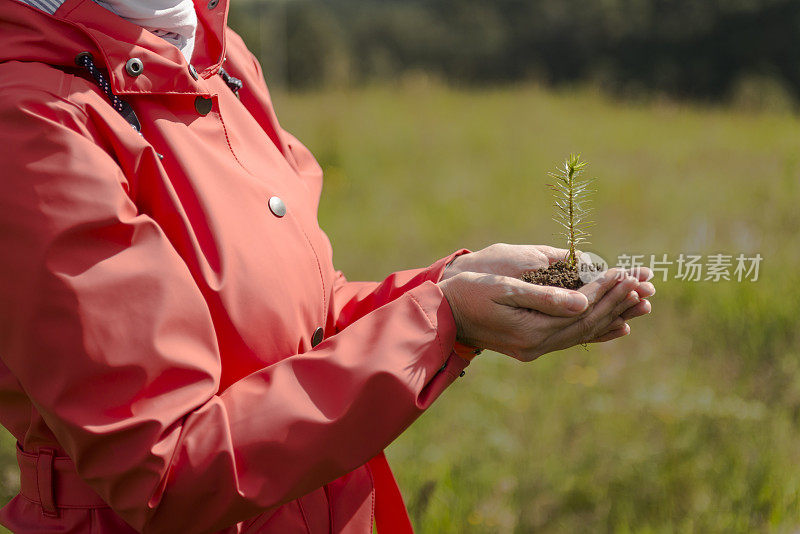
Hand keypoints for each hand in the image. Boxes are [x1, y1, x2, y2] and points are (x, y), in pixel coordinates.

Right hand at [441, 243, 654, 342]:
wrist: (442, 313)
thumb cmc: (469, 292)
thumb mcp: (503, 288)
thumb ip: (543, 297)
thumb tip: (582, 302)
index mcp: (532, 331)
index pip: (580, 309)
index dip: (605, 290)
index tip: (627, 271)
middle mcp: (538, 345)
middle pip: (588, 323)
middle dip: (617, 301)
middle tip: (644, 282)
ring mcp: (535, 349)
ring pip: (584, 332)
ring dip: (613, 315)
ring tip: (641, 301)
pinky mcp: (532, 346)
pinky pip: (572, 339)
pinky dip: (596, 330)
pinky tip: (618, 327)